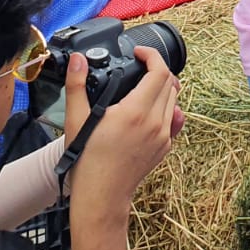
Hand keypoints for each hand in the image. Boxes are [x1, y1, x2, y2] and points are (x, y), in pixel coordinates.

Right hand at [64, 48, 182, 211]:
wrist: (101, 196)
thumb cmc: (87, 160)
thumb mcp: (76, 121)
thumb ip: (76, 86)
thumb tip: (78, 60)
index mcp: (136, 112)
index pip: (159, 72)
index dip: (151, 56)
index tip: (139, 53)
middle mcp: (155, 122)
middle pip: (169, 83)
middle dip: (156, 69)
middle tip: (139, 67)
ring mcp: (163, 135)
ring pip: (173, 99)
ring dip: (163, 87)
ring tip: (143, 86)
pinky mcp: (165, 146)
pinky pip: (173, 118)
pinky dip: (165, 107)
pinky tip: (150, 109)